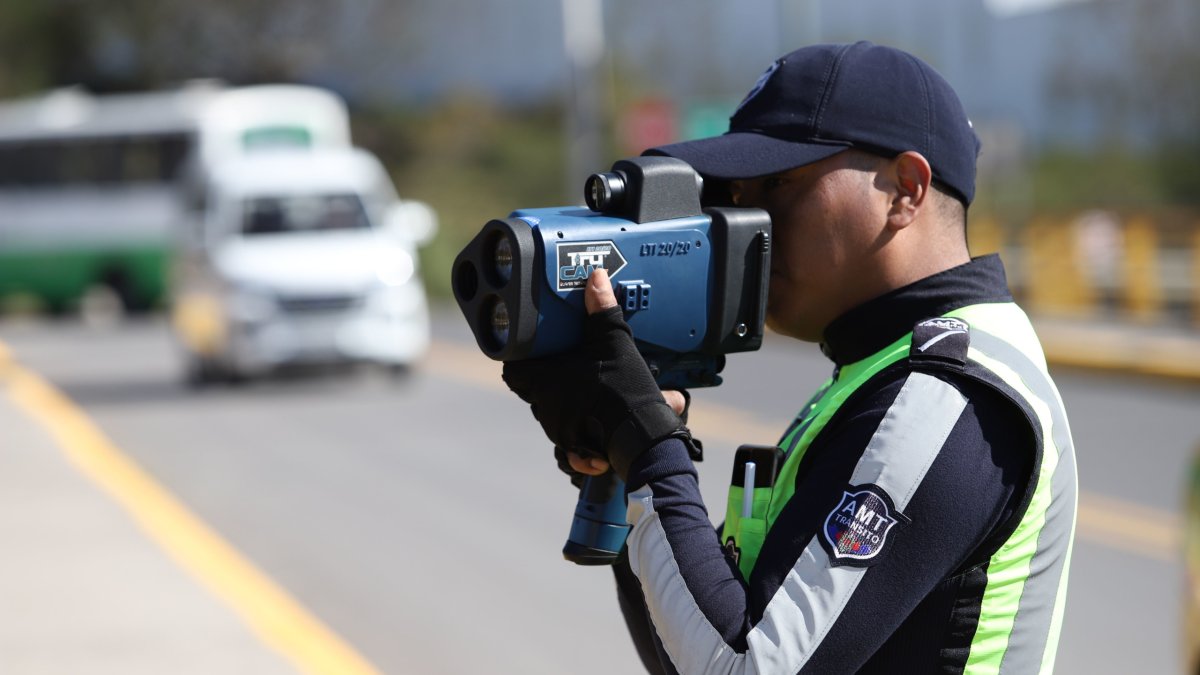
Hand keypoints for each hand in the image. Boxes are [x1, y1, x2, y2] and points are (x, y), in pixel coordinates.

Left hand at [502, 268, 692, 479]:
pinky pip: (567, 435)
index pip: (512, 371)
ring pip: (550, 410)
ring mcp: (559, 430)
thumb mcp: (615, 343)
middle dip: (546, 375)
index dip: (516, 359)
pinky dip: (577, 424)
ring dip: (563, 397)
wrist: (643, 436)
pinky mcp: (577, 445)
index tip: (525, 348)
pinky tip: (593, 413)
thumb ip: (602, 311)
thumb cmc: (623, 390)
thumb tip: (596, 278)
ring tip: (584, 383)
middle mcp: (546, 407)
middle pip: (532, 388)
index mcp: (545, 381)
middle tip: (563, 360)